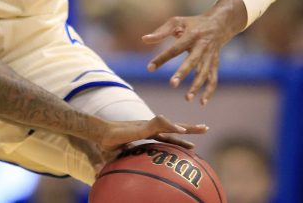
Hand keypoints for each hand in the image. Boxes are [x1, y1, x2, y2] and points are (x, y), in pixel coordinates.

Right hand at [72, 116, 207, 173]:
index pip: (165, 136)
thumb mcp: (115, 158)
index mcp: (144, 134)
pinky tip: (182, 130)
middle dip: (189, 128)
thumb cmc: (105, 145)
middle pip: (172, 128)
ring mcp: (146, 126)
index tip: (192, 146)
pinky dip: (171, 126)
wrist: (97, 134)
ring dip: (186, 126)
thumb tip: (101, 178)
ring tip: (203, 128)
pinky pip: (159, 125)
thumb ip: (115, 166)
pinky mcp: (142, 126)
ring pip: (170, 125)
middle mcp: (148, 128)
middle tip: (206, 128)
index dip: (178, 139)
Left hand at [143, 0, 244, 103]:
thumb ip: (160, 32)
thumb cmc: (192, 23)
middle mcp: (202, 47)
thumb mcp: (176, 22)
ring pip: (205, 73)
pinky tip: (201, 102)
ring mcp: (210, 56)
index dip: (162, 58)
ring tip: (187, 98)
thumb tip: (144, 39)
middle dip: (183, 73)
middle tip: (172, 84)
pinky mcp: (215, 64)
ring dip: (197, 86)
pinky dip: (209, 91)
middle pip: (192, 61)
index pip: (174, 48)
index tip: (149, 68)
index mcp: (191, 35)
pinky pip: (213, 79)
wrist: (219, 23)